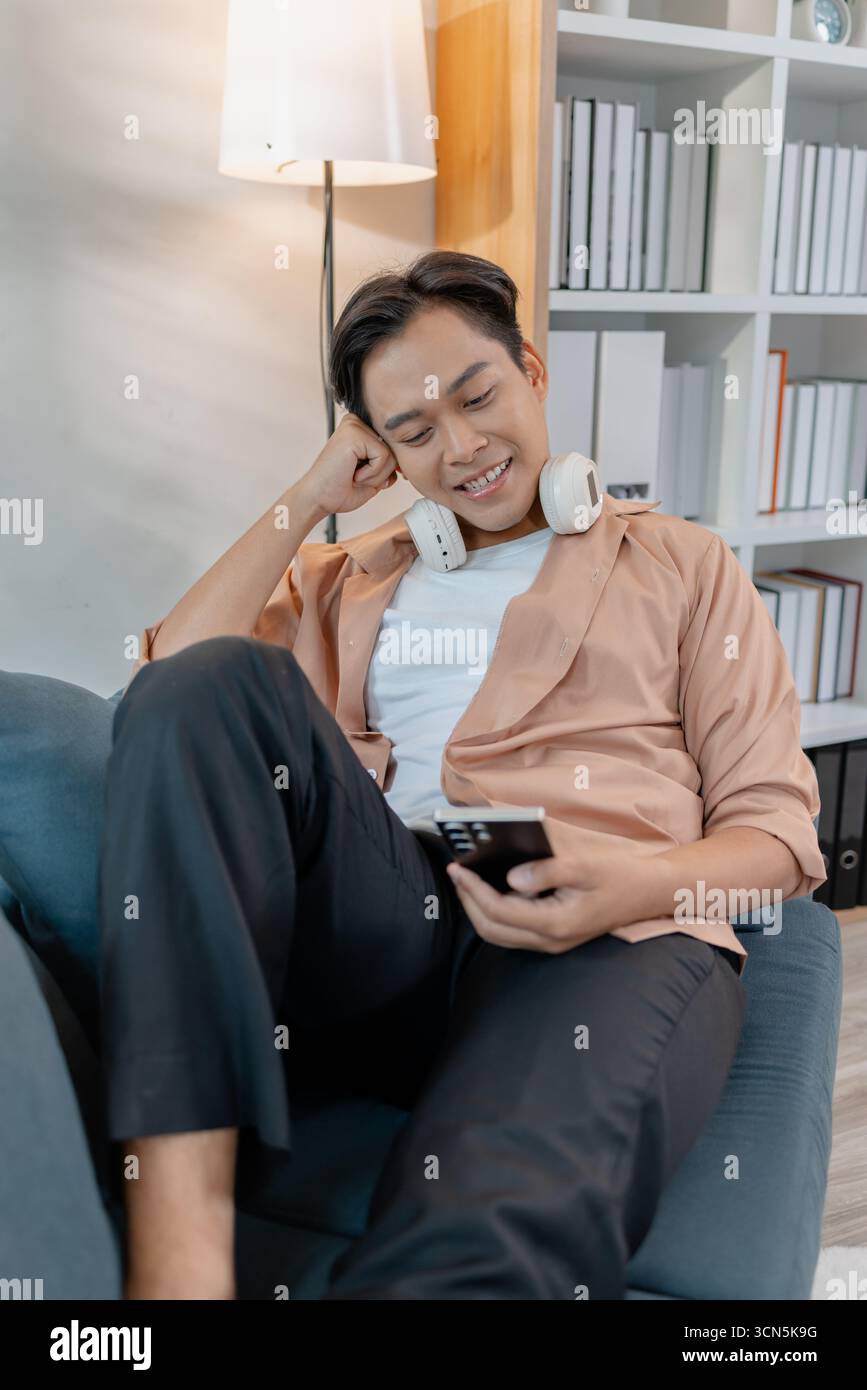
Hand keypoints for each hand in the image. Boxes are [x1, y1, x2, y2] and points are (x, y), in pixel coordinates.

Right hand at [296, 413, 398, 517]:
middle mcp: (356, 421)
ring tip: (353, 475)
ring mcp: (354, 425)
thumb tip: (406, 461)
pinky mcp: (354, 434)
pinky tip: (352, 474)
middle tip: (354, 477)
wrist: (317, 500)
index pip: (392, 447)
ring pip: (391, 454)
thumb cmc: (339, 490)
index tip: (363, 476)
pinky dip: (371, 474)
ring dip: (375, 475)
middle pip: (394, 450)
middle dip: (380, 473)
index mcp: (360, 428)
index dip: (386, 468)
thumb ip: (390, 465)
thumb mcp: (373, 476)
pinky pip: (384, 457)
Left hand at [444, 840, 650, 952]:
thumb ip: (547, 871)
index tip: (457, 868)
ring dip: (479, 908)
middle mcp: (550, 940)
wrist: (649, 892)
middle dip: (469, 901)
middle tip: (456, 873)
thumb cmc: (619, 875)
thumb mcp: (585, 866)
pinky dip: (496, 911)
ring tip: (467, 879)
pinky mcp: (554, 936)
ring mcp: (551, 942)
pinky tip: (493, 887)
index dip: (474, 890)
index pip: (499, 910)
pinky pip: (514, 929)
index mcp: (556, 923)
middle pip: (492, 928)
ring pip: (500, 933)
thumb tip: (511, 877)